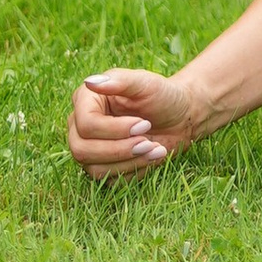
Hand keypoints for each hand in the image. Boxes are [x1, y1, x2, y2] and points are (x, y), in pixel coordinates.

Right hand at [69, 67, 199, 178]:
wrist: (180, 117)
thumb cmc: (162, 96)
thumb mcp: (146, 83)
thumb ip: (121, 81)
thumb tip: (90, 83)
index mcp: (86, 100)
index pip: (86, 125)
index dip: (114, 130)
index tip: (145, 124)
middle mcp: (81, 125)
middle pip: (82, 150)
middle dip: (119, 150)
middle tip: (148, 142)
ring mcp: (91, 148)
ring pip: (94, 169)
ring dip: (129, 162)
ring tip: (156, 149)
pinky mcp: (105, 165)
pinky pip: (110, 180)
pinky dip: (135, 171)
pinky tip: (152, 157)